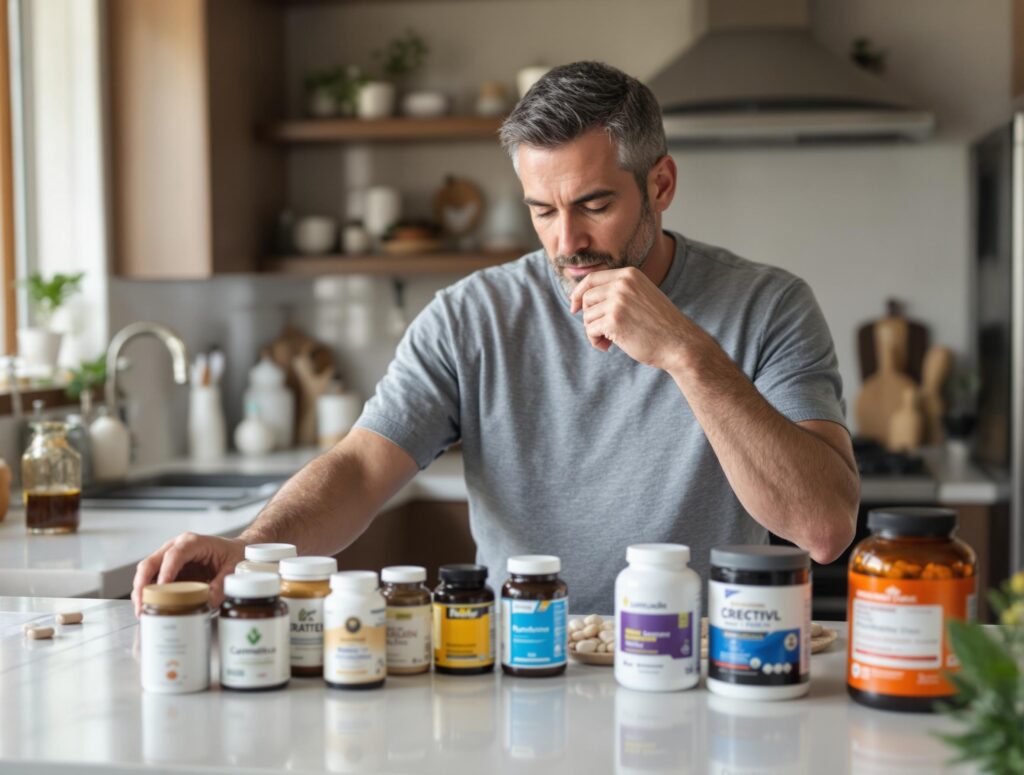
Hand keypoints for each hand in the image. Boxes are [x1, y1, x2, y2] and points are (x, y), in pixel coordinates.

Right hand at [131, 533, 245, 615]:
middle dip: (142, 584)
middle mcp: (176, 546)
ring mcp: (168, 558)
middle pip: (151, 563)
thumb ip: (222, 585)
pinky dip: (147, 594)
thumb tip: (207, 602)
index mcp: (193, 542)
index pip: (174, 555)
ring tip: (142, 611)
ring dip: (141, 592)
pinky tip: (148, 608)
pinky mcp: (167, 570)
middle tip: (142, 605)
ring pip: (146, 572)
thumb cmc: (234, 554)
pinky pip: (151, 580)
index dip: (165, 572)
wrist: (236, 550)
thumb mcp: (233, 568)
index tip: (160, 590)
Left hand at [569, 266, 692, 370]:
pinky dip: (596, 341)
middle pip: (586, 298)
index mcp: (629, 274)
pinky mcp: (614, 321)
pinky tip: (608, 346)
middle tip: (602, 331)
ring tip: (610, 340)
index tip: (574, 307)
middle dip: (589, 316)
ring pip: (587, 316)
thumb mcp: (641, 296)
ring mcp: (618, 301)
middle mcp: (622, 284)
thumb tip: (582, 298)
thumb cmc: (660, 325)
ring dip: (594, 331)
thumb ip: (618, 291)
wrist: (679, 343)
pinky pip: (590, 330)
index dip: (578, 293)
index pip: (591, 279)